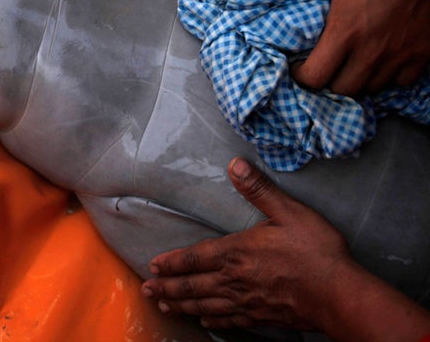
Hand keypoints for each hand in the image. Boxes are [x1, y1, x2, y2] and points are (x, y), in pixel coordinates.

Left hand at [141, 157, 429, 339]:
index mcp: (237, 252)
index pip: (195, 258)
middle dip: (167, 287)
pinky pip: (229, 320)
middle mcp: (235, 280)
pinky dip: (212, 320)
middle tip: (147, 289)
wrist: (339, 294)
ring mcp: (246, 301)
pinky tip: (204, 320)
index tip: (154, 265)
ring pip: (205, 305)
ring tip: (164, 305)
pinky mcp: (260, 317)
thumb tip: (235, 165)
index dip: (173, 262)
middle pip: (192, 286)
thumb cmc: (316, 252)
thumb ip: (259, 190)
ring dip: (181, 305)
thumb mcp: (289, 212)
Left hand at [293, 0, 429, 95]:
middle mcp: (373, 49)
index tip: (298, 67)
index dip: (301, 76)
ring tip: (348, 67)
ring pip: (372, 88)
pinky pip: (402, 81)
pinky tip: (379, 62)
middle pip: (343, 90)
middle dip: (328, 83)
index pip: (315, 77)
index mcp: (346, 30)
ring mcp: (401, 53)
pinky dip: (388, 77)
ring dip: (357, 81)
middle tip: (323, 69)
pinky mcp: (424, 51)